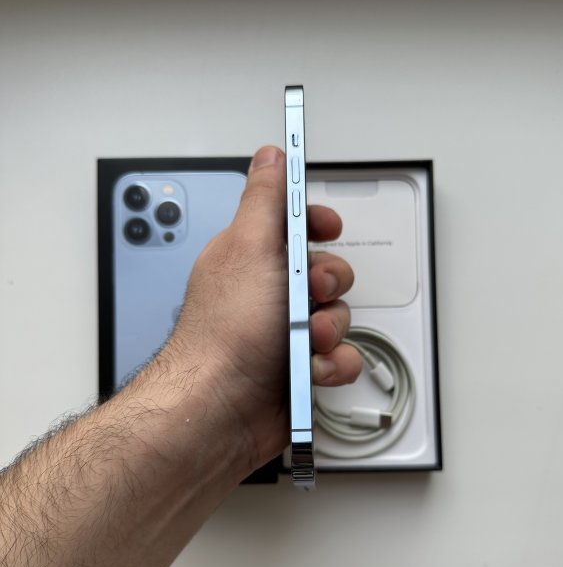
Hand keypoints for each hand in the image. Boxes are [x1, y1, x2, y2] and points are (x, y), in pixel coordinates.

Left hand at [160, 145, 361, 474]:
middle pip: (326, 270)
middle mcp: (269, 294)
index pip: (293, 226)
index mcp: (252, 258)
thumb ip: (266, 198)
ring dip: (331, 327)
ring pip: (338, 315)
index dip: (316, 223)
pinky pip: (339, 357)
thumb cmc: (226, 333)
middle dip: (329, 282)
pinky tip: (314, 369)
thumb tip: (271, 157)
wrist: (220, 409)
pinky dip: (333, 363)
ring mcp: (284, 333)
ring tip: (307, 340)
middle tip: (312, 292)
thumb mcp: (249, 247)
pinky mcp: (300, 369)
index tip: (327, 226)